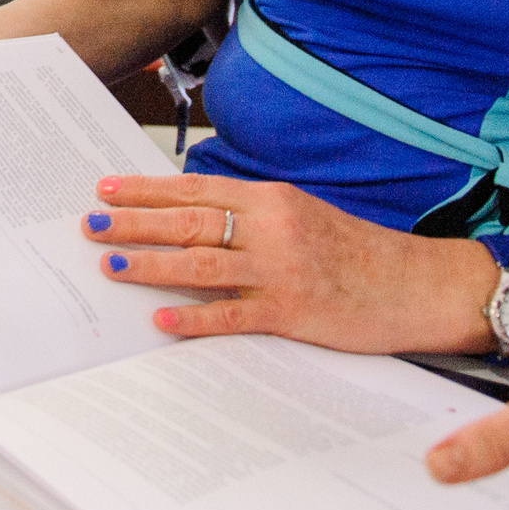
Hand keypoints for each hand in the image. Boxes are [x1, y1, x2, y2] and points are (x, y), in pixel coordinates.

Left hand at [83, 172, 498, 355]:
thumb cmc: (357, 252)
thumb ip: (251, 213)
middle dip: (134, 223)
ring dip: (151, 264)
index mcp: (271, 199)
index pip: (196, 188)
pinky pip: (235, 316)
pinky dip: (197, 318)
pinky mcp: (294, 313)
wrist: (418, 286)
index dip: (146, 189)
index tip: (105, 188)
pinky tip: (163, 321)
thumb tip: (192, 214)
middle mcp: (272, 228)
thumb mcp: (302, 215)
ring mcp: (282, 271)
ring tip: (109, 264)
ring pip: (202, 264)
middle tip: (89, 223)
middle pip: (189, 221)